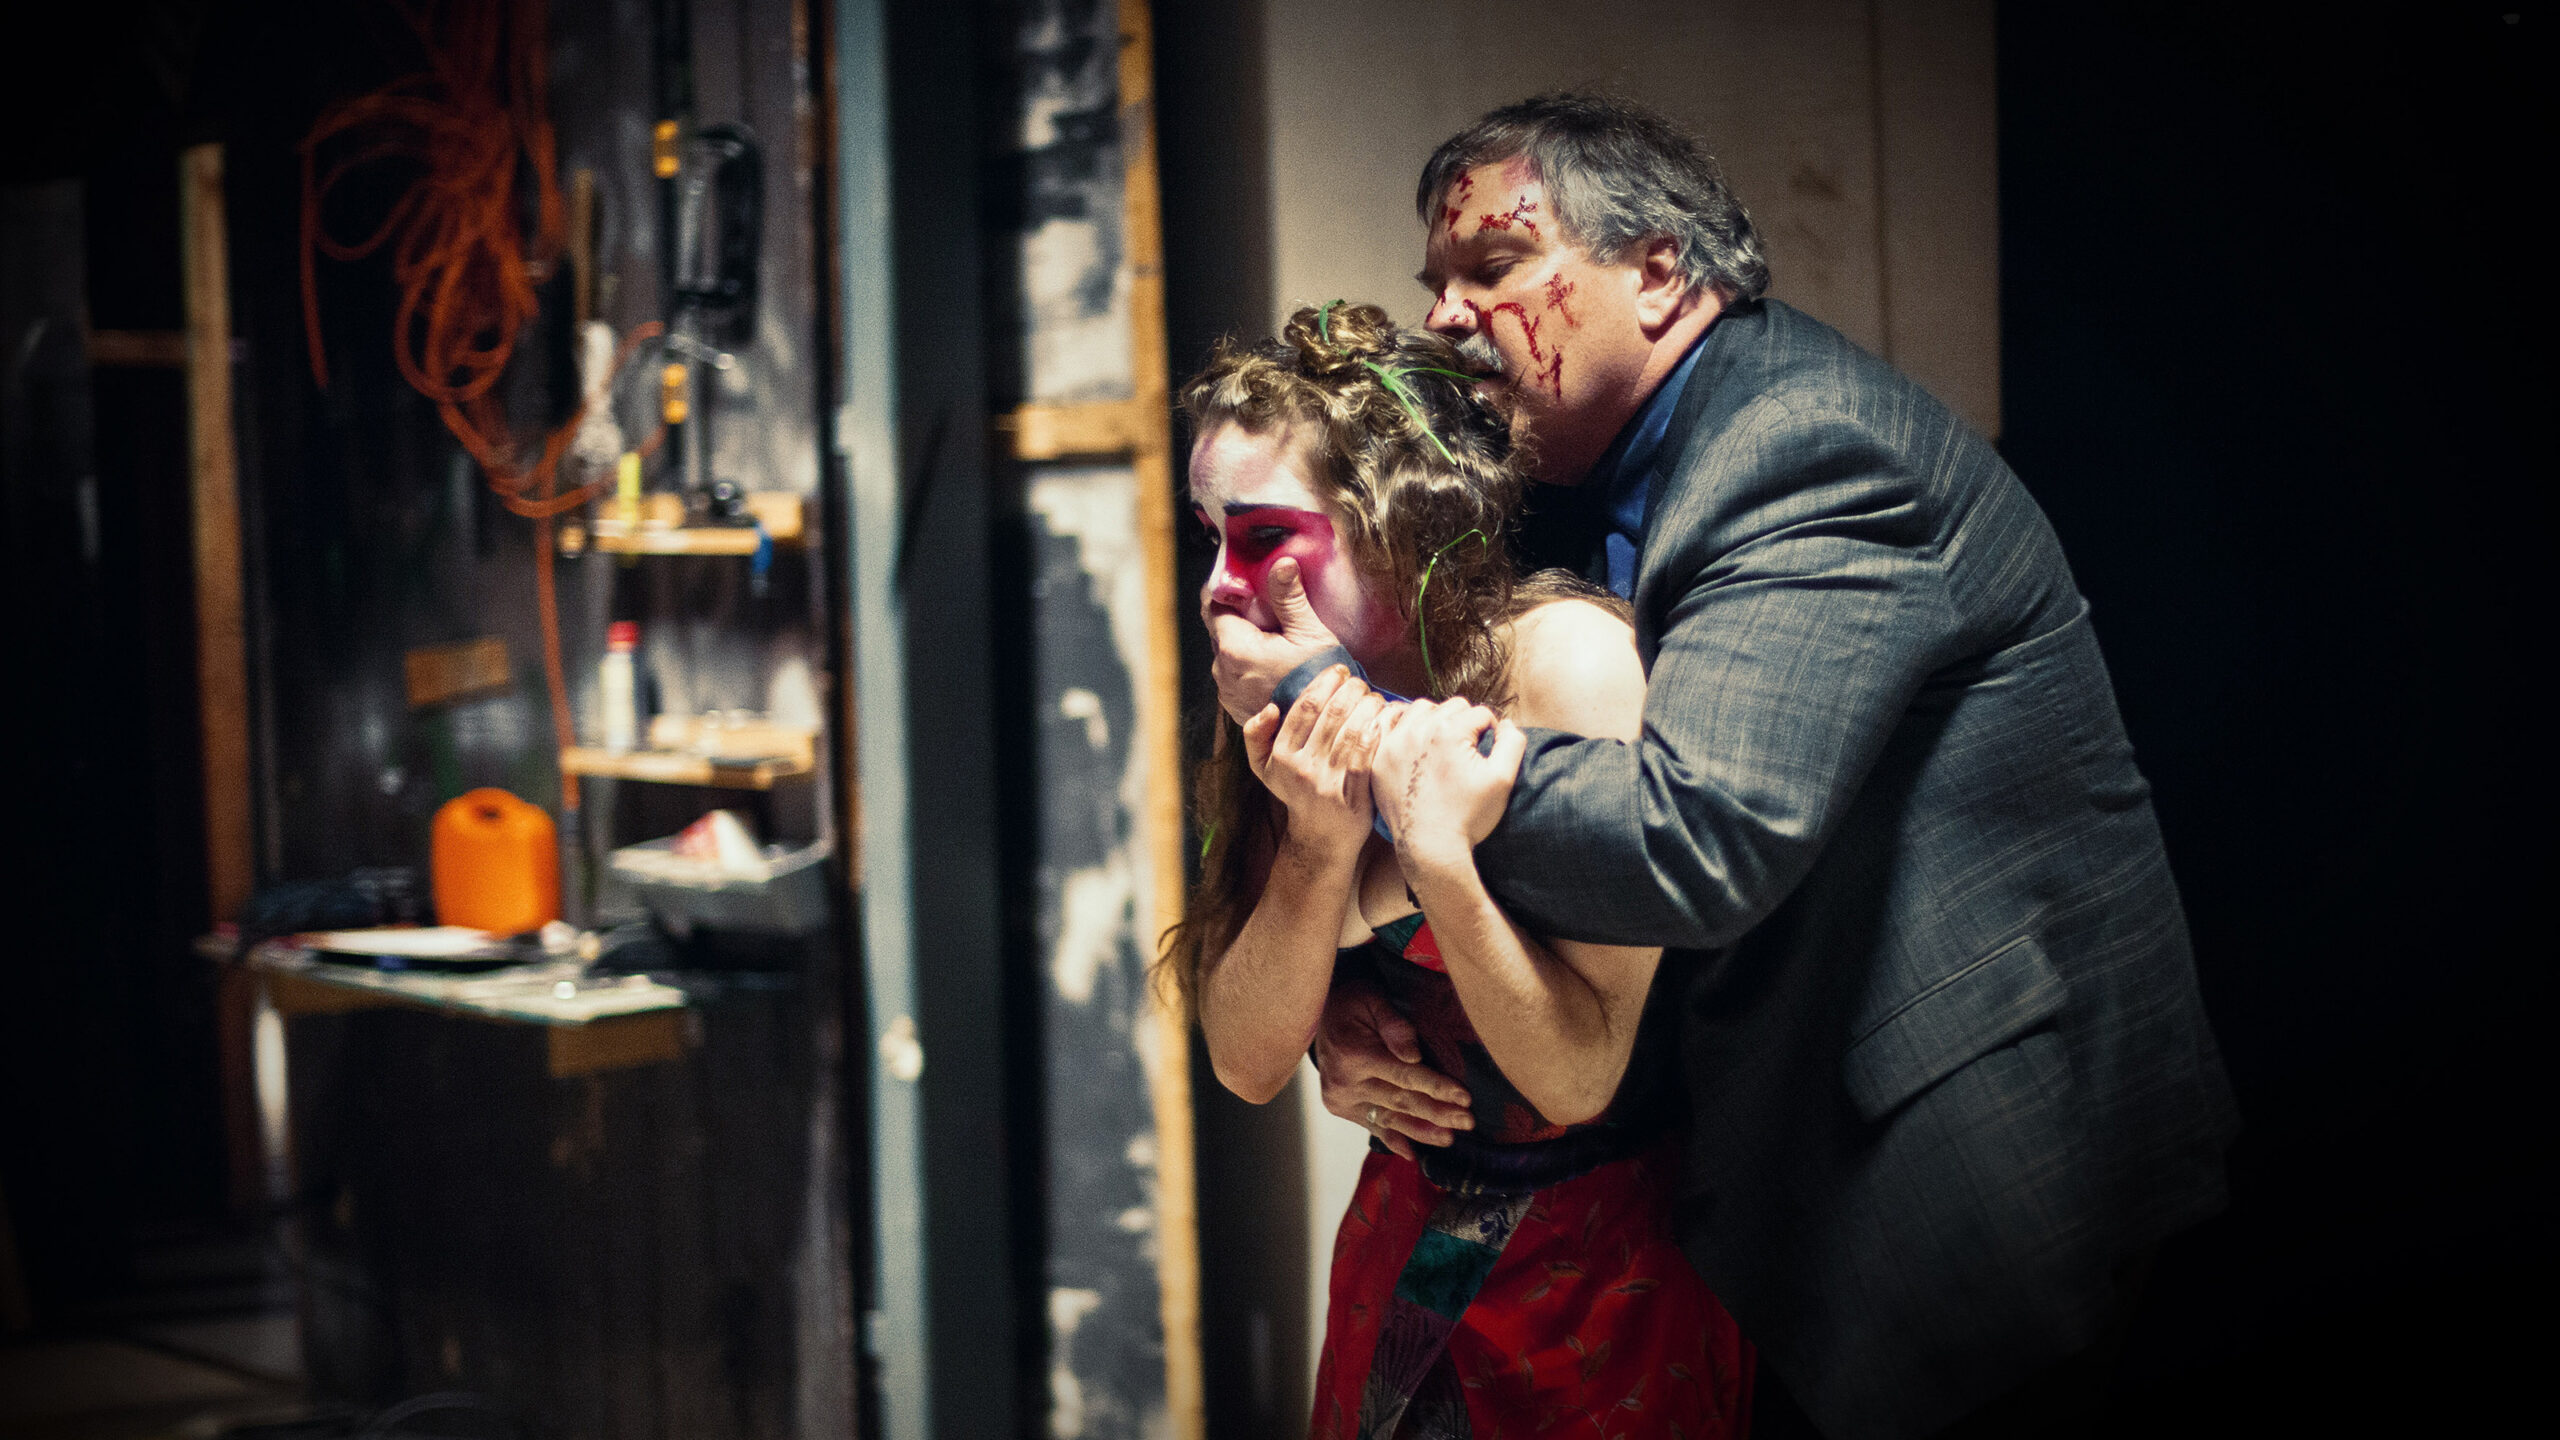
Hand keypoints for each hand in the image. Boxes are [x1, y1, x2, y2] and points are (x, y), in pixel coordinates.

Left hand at [1208, 557, 1343, 724]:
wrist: (1323, 731)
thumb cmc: (1318, 682)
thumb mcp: (1309, 634)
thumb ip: (1289, 598)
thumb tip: (1281, 564)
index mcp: (1234, 648)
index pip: (1213, 605)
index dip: (1226, 590)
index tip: (1242, 582)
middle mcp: (1222, 672)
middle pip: (1221, 630)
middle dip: (1239, 617)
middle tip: (1267, 609)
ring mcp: (1227, 693)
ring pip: (1227, 654)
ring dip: (1244, 644)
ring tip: (1275, 641)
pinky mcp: (1235, 709)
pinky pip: (1234, 677)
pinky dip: (1247, 667)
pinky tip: (1273, 666)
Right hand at [1241, 665, 1386, 859]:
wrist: (1320, 838)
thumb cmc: (1295, 792)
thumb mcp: (1263, 767)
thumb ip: (1255, 735)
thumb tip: (1270, 708)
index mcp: (1281, 756)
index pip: (1306, 707)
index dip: (1325, 682)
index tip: (1339, 672)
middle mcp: (1302, 769)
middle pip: (1332, 714)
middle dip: (1350, 689)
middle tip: (1360, 683)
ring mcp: (1328, 784)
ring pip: (1352, 731)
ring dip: (1368, 706)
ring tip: (1374, 698)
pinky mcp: (1352, 798)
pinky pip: (1365, 758)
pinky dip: (1377, 734)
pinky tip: (1383, 720)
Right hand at [1312, 977, 1473, 1158]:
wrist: (1318, 1014)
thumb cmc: (1355, 1002)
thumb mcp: (1374, 1001)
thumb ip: (1395, 1026)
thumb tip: (1414, 1054)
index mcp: (1355, 1055)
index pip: (1405, 1076)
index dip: (1436, 1087)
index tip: (1464, 1097)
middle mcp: (1345, 1082)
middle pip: (1401, 1101)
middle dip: (1437, 1113)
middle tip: (1467, 1122)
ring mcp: (1341, 1099)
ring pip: (1390, 1118)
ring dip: (1421, 1131)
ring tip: (1448, 1138)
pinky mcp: (1340, 1107)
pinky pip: (1372, 1125)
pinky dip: (1393, 1140)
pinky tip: (1412, 1154)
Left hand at [1370, 698, 1526, 864]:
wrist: (1430, 848)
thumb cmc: (1468, 816)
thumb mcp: (1502, 780)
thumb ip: (1512, 742)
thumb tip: (1504, 722)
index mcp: (1449, 731)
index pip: (1480, 713)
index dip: (1489, 731)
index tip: (1485, 754)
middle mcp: (1417, 730)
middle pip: (1450, 707)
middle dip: (1462, 724)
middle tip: (1464, 753)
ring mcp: (1394, 743)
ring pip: (1420, 711)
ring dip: (1434, 722)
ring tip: (1441, 748)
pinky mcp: (1379, 758)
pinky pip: (1392, 728)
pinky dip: (1405, 731)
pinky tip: (1416, 749)